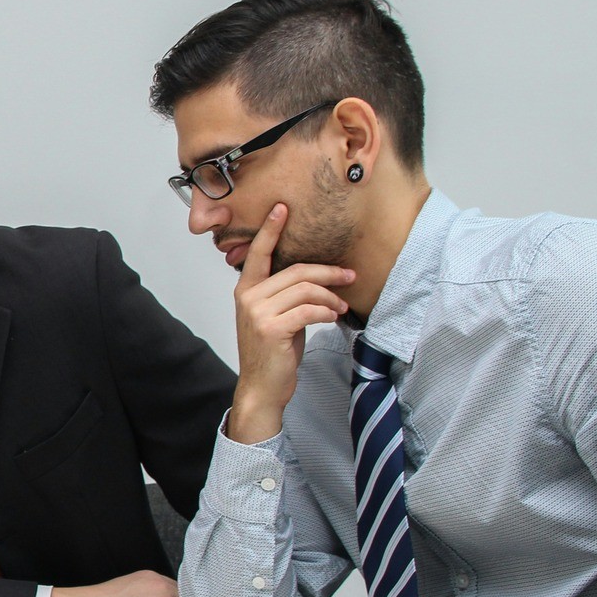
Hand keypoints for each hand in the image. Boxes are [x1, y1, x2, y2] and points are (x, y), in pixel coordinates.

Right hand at [226, 203, 354, 445]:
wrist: (262, 387)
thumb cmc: (272, 352)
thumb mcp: (276, 317)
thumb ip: (286, 295)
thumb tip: (319, 278)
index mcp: (246, 290)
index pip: (258, 253)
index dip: (271, 230)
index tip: (282, 209)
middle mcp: (248, 297)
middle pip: (296, 271)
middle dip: (328, 272)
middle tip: (350, 275)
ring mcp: (258, 313)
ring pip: (305, 289)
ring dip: (331, 296)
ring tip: (341, 307)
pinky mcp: (272, 328)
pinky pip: (308, 310)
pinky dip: (326, 311)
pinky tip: (332, 317)